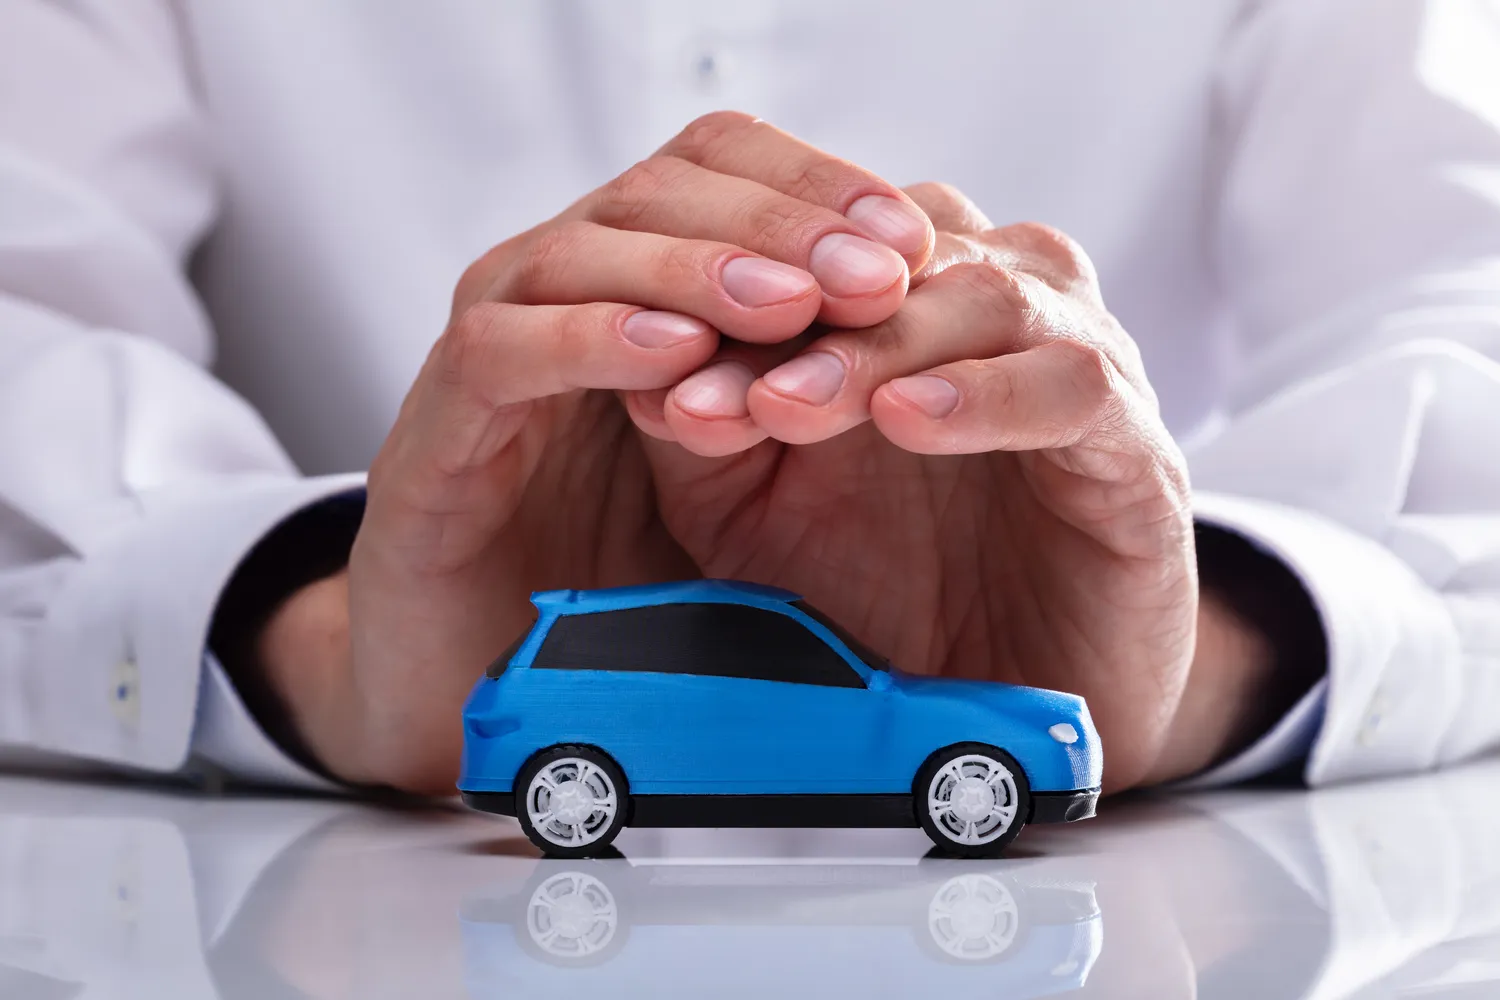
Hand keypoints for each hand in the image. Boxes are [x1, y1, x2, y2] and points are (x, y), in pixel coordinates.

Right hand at [265, 113, 935, 791]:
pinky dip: (590, 342)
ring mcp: (487, 361)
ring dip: (694, 269)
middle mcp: (554, 300)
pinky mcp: (429, 440)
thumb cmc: (617, 588)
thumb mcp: (739, 490)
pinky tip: (678, 358)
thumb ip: (801, 409)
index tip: (908, 235)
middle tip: (871, 271)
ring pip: (577, 253)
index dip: (813, 185)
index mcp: (632, 292)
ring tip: (792, 306)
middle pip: (655, 189)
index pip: (716, 169)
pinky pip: (502, 353)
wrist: (471, 695)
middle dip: (775, 222)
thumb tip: (936, 357)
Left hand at [623, 182, 1200, 790]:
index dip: (736, 292)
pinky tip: (912, 419)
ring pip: (988, 296)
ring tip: (793, 402)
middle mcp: (996, 313)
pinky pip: (1073, 384)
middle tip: (716, 377)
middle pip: (901, 257)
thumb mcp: (760, 510)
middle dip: (798, 310)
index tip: (650, 352)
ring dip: (881, 346)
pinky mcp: (1137, 448)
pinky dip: (987, 394)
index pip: (824, 249)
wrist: (1009, 707)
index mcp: (908, 309)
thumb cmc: (886, 592)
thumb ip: (710, 431)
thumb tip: (637, 361)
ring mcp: (1075, 367)